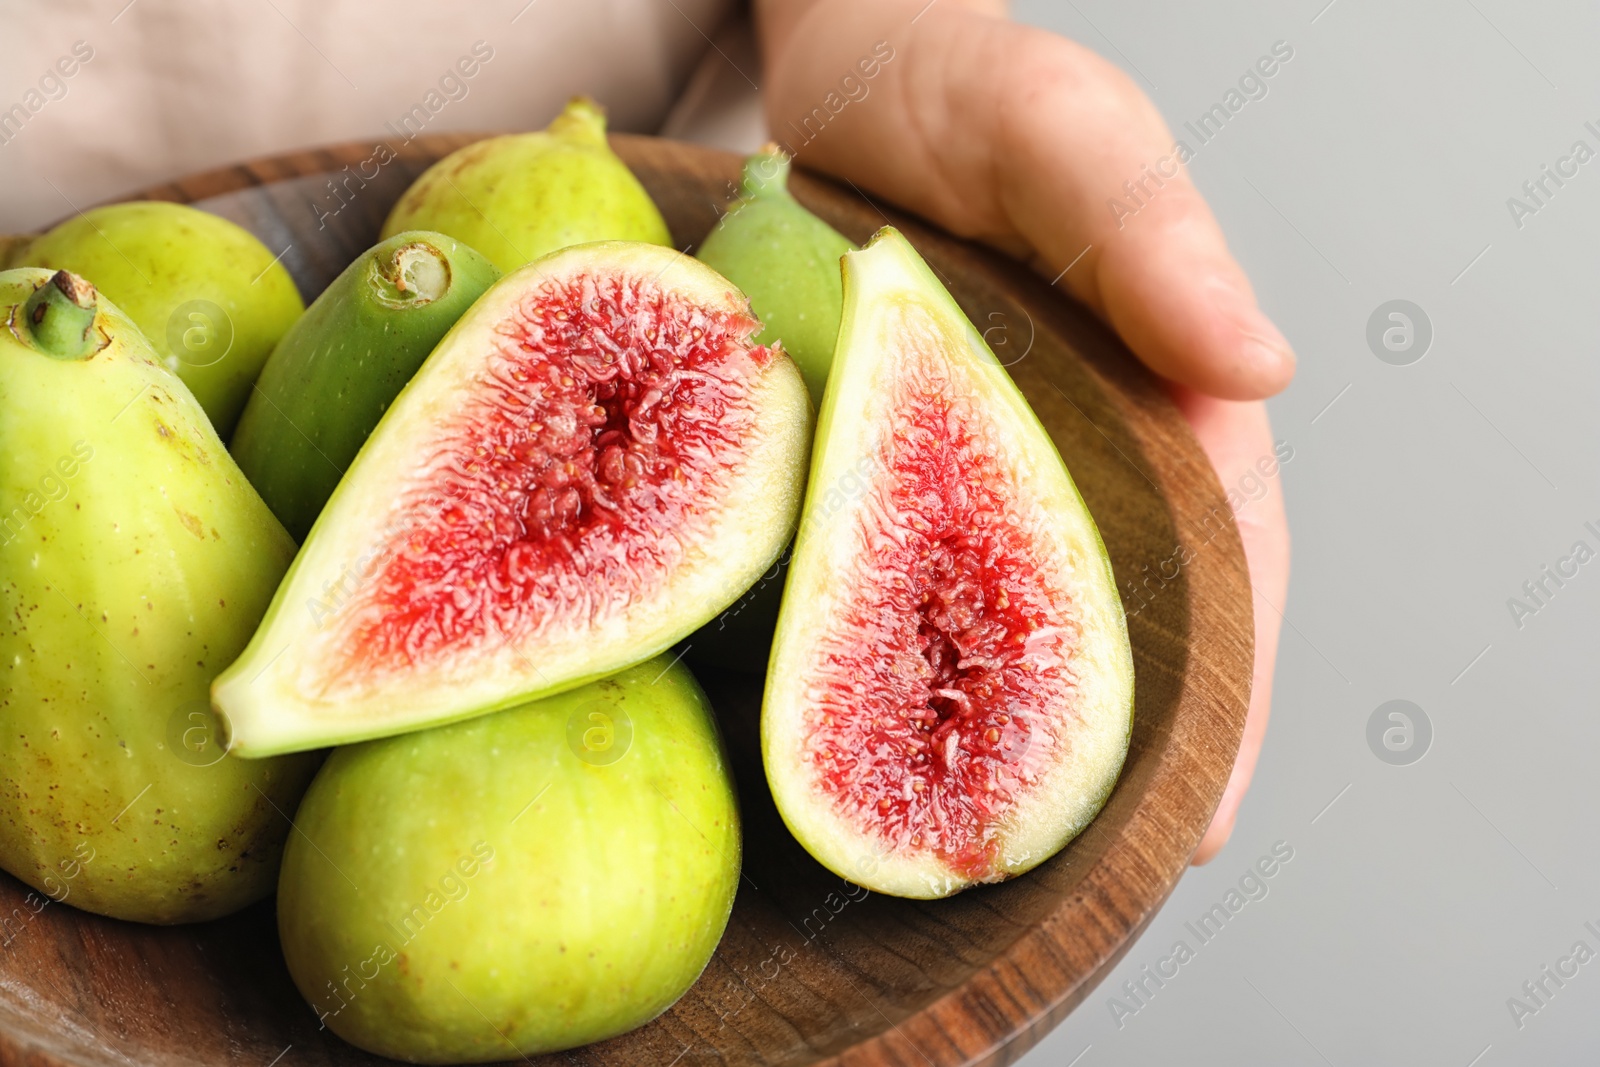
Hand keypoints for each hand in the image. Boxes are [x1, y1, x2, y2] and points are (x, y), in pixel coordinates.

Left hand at [757, 0, 1294, 862]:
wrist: (833, 68)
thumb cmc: (967, 85)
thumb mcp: (1065, 132)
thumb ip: (1149, 235)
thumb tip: (1257, 366)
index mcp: (1153, 392)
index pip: (1221, 560)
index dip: (1224, 693)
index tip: (1202, 818)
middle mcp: (1065, 452)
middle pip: (1111, 626)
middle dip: (1103, 756)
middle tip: (1064, 876)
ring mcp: (965, 470)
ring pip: (994, 625)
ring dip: (985, 733)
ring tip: (957, 846)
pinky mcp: (872, 464)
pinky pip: (881, 576)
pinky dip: (873, 657)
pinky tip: (843, 730)